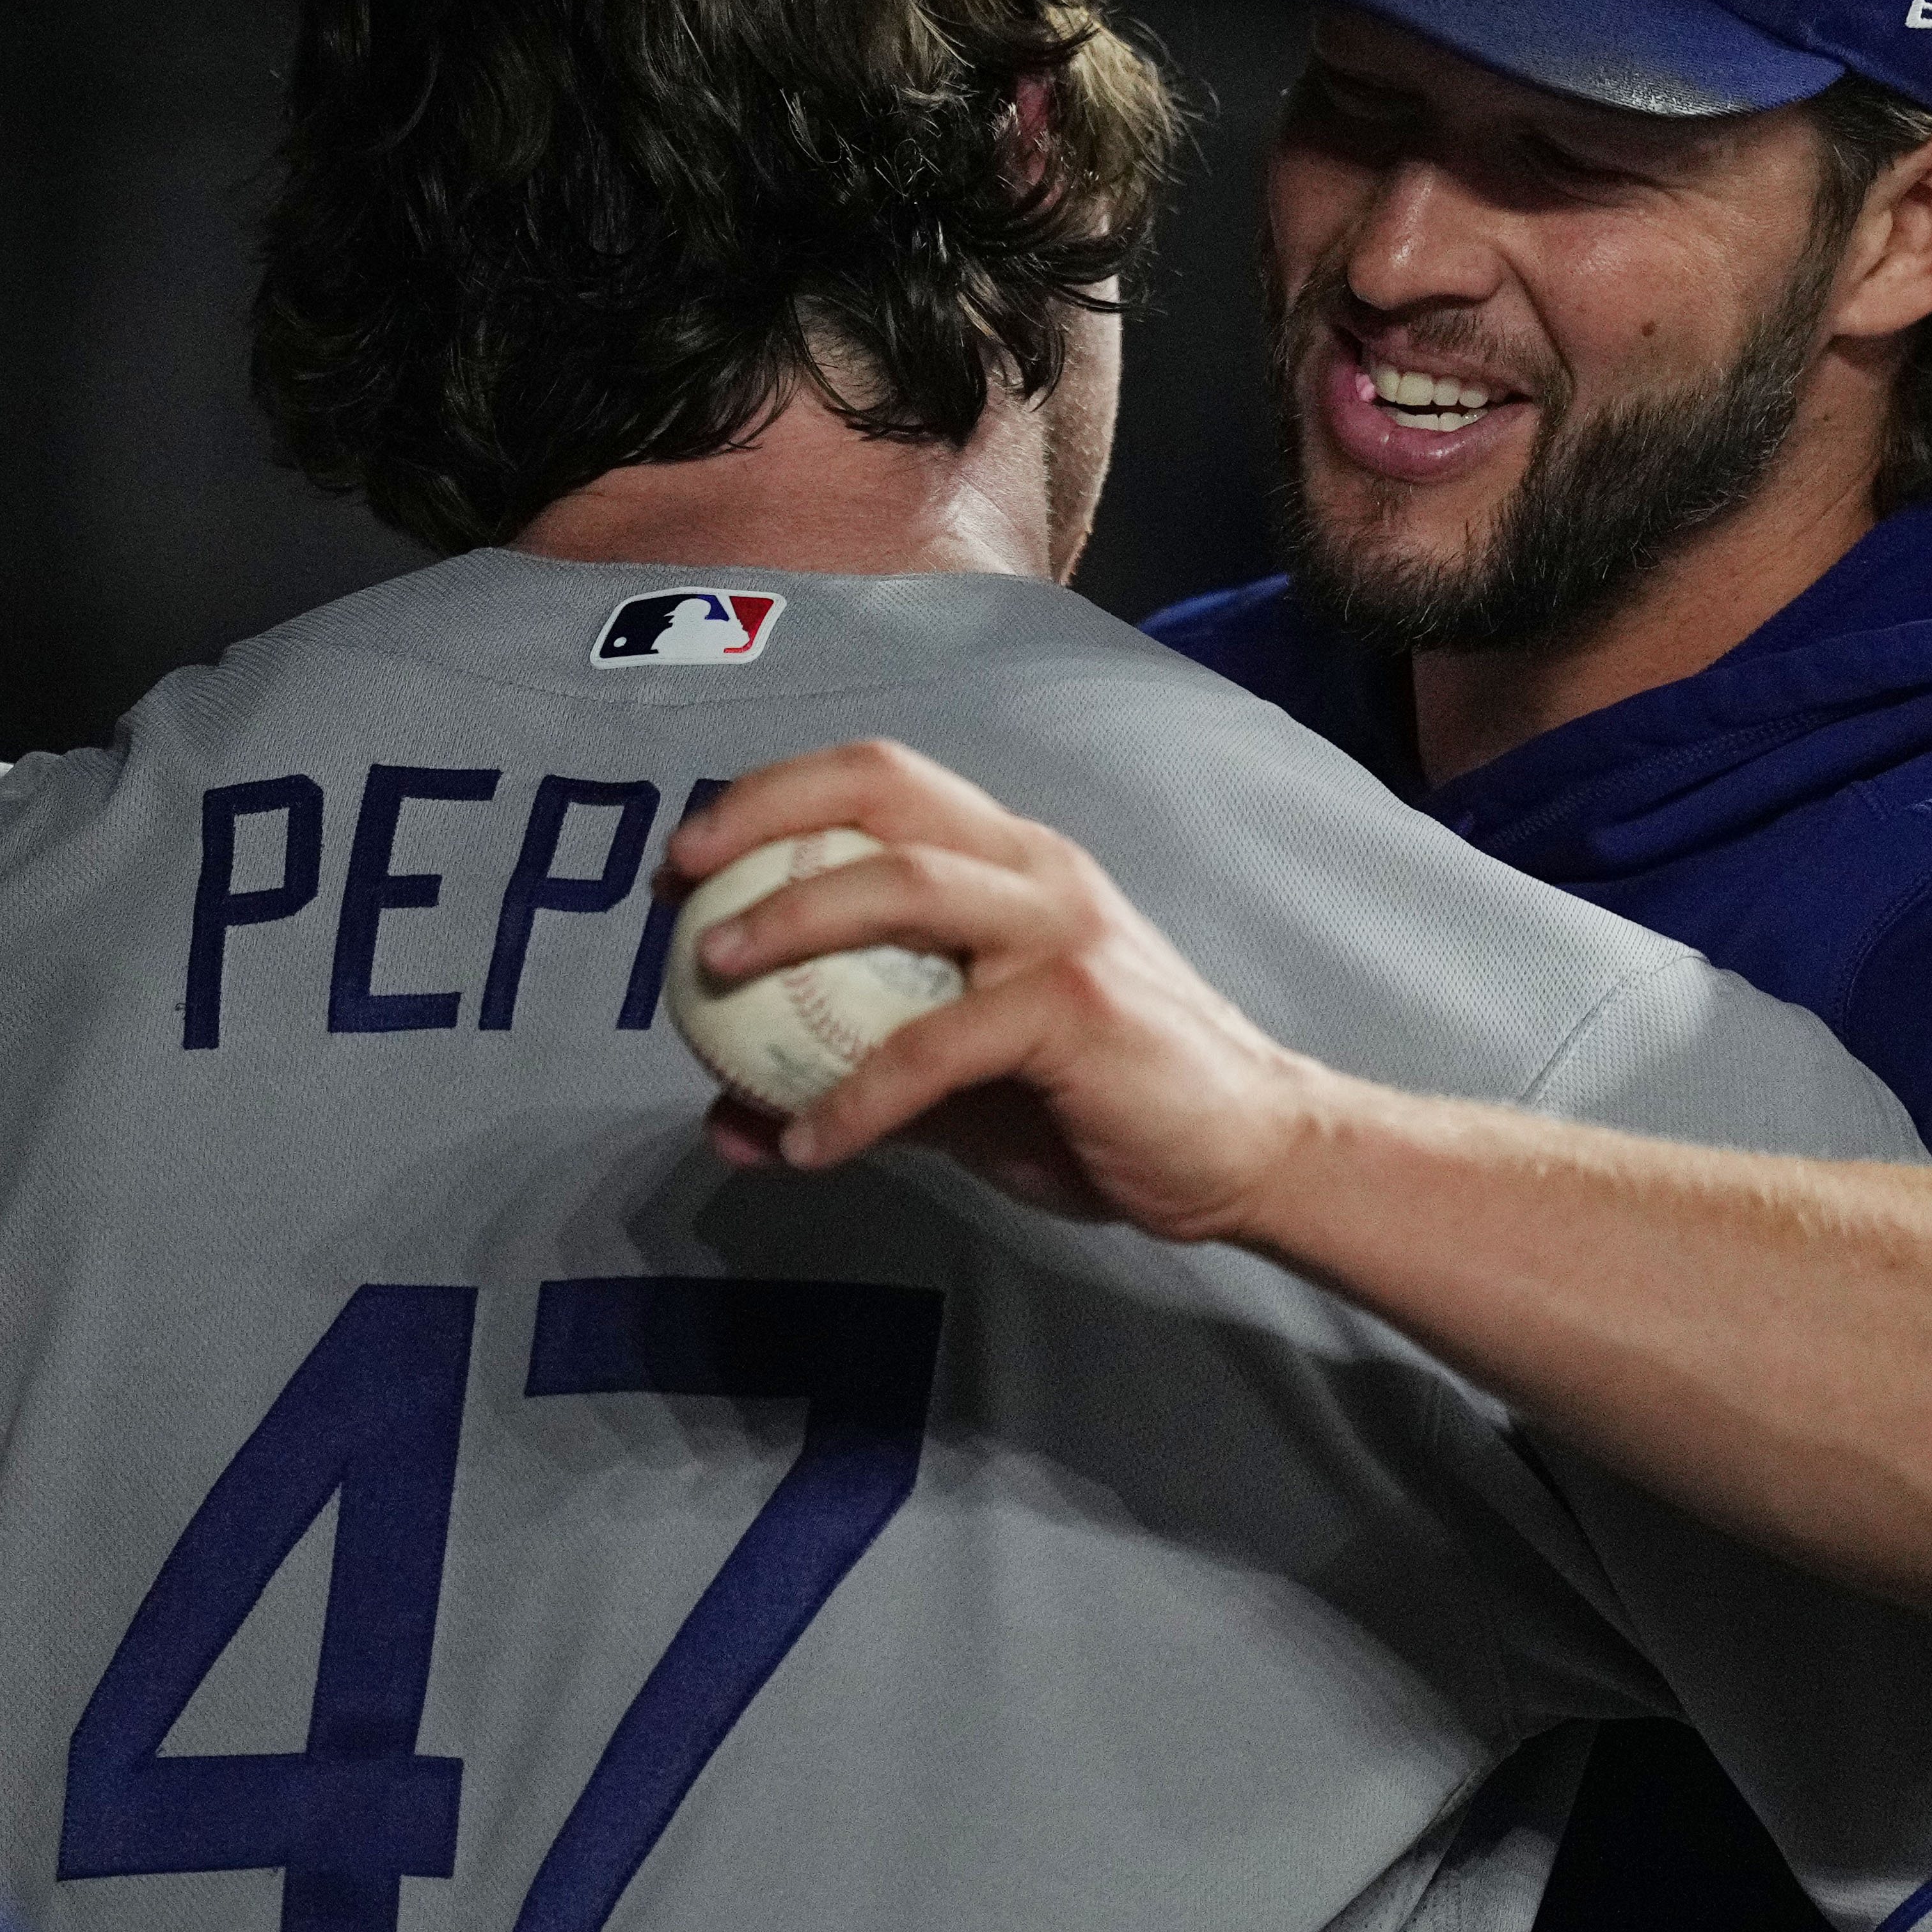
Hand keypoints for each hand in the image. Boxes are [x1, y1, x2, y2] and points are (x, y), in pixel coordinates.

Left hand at [661, 741, 1331, 1238]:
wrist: (1250, 1150)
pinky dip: (856, 1095)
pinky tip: (805, 1145)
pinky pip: (936, 1044)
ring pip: (904, 885)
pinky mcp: (1078, 1006)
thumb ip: (856, 1082)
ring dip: (790, 920)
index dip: (773, 797)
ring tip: (712, 977)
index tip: (690, 858)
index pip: (882, 781)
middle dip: (762, 815)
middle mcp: (1033, 869)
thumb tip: (731, 1115)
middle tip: (681, 883)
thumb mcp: (963, 1092)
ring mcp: (1060, 929)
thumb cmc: (1103, 1108)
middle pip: (882, 791)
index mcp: (1010, 861)